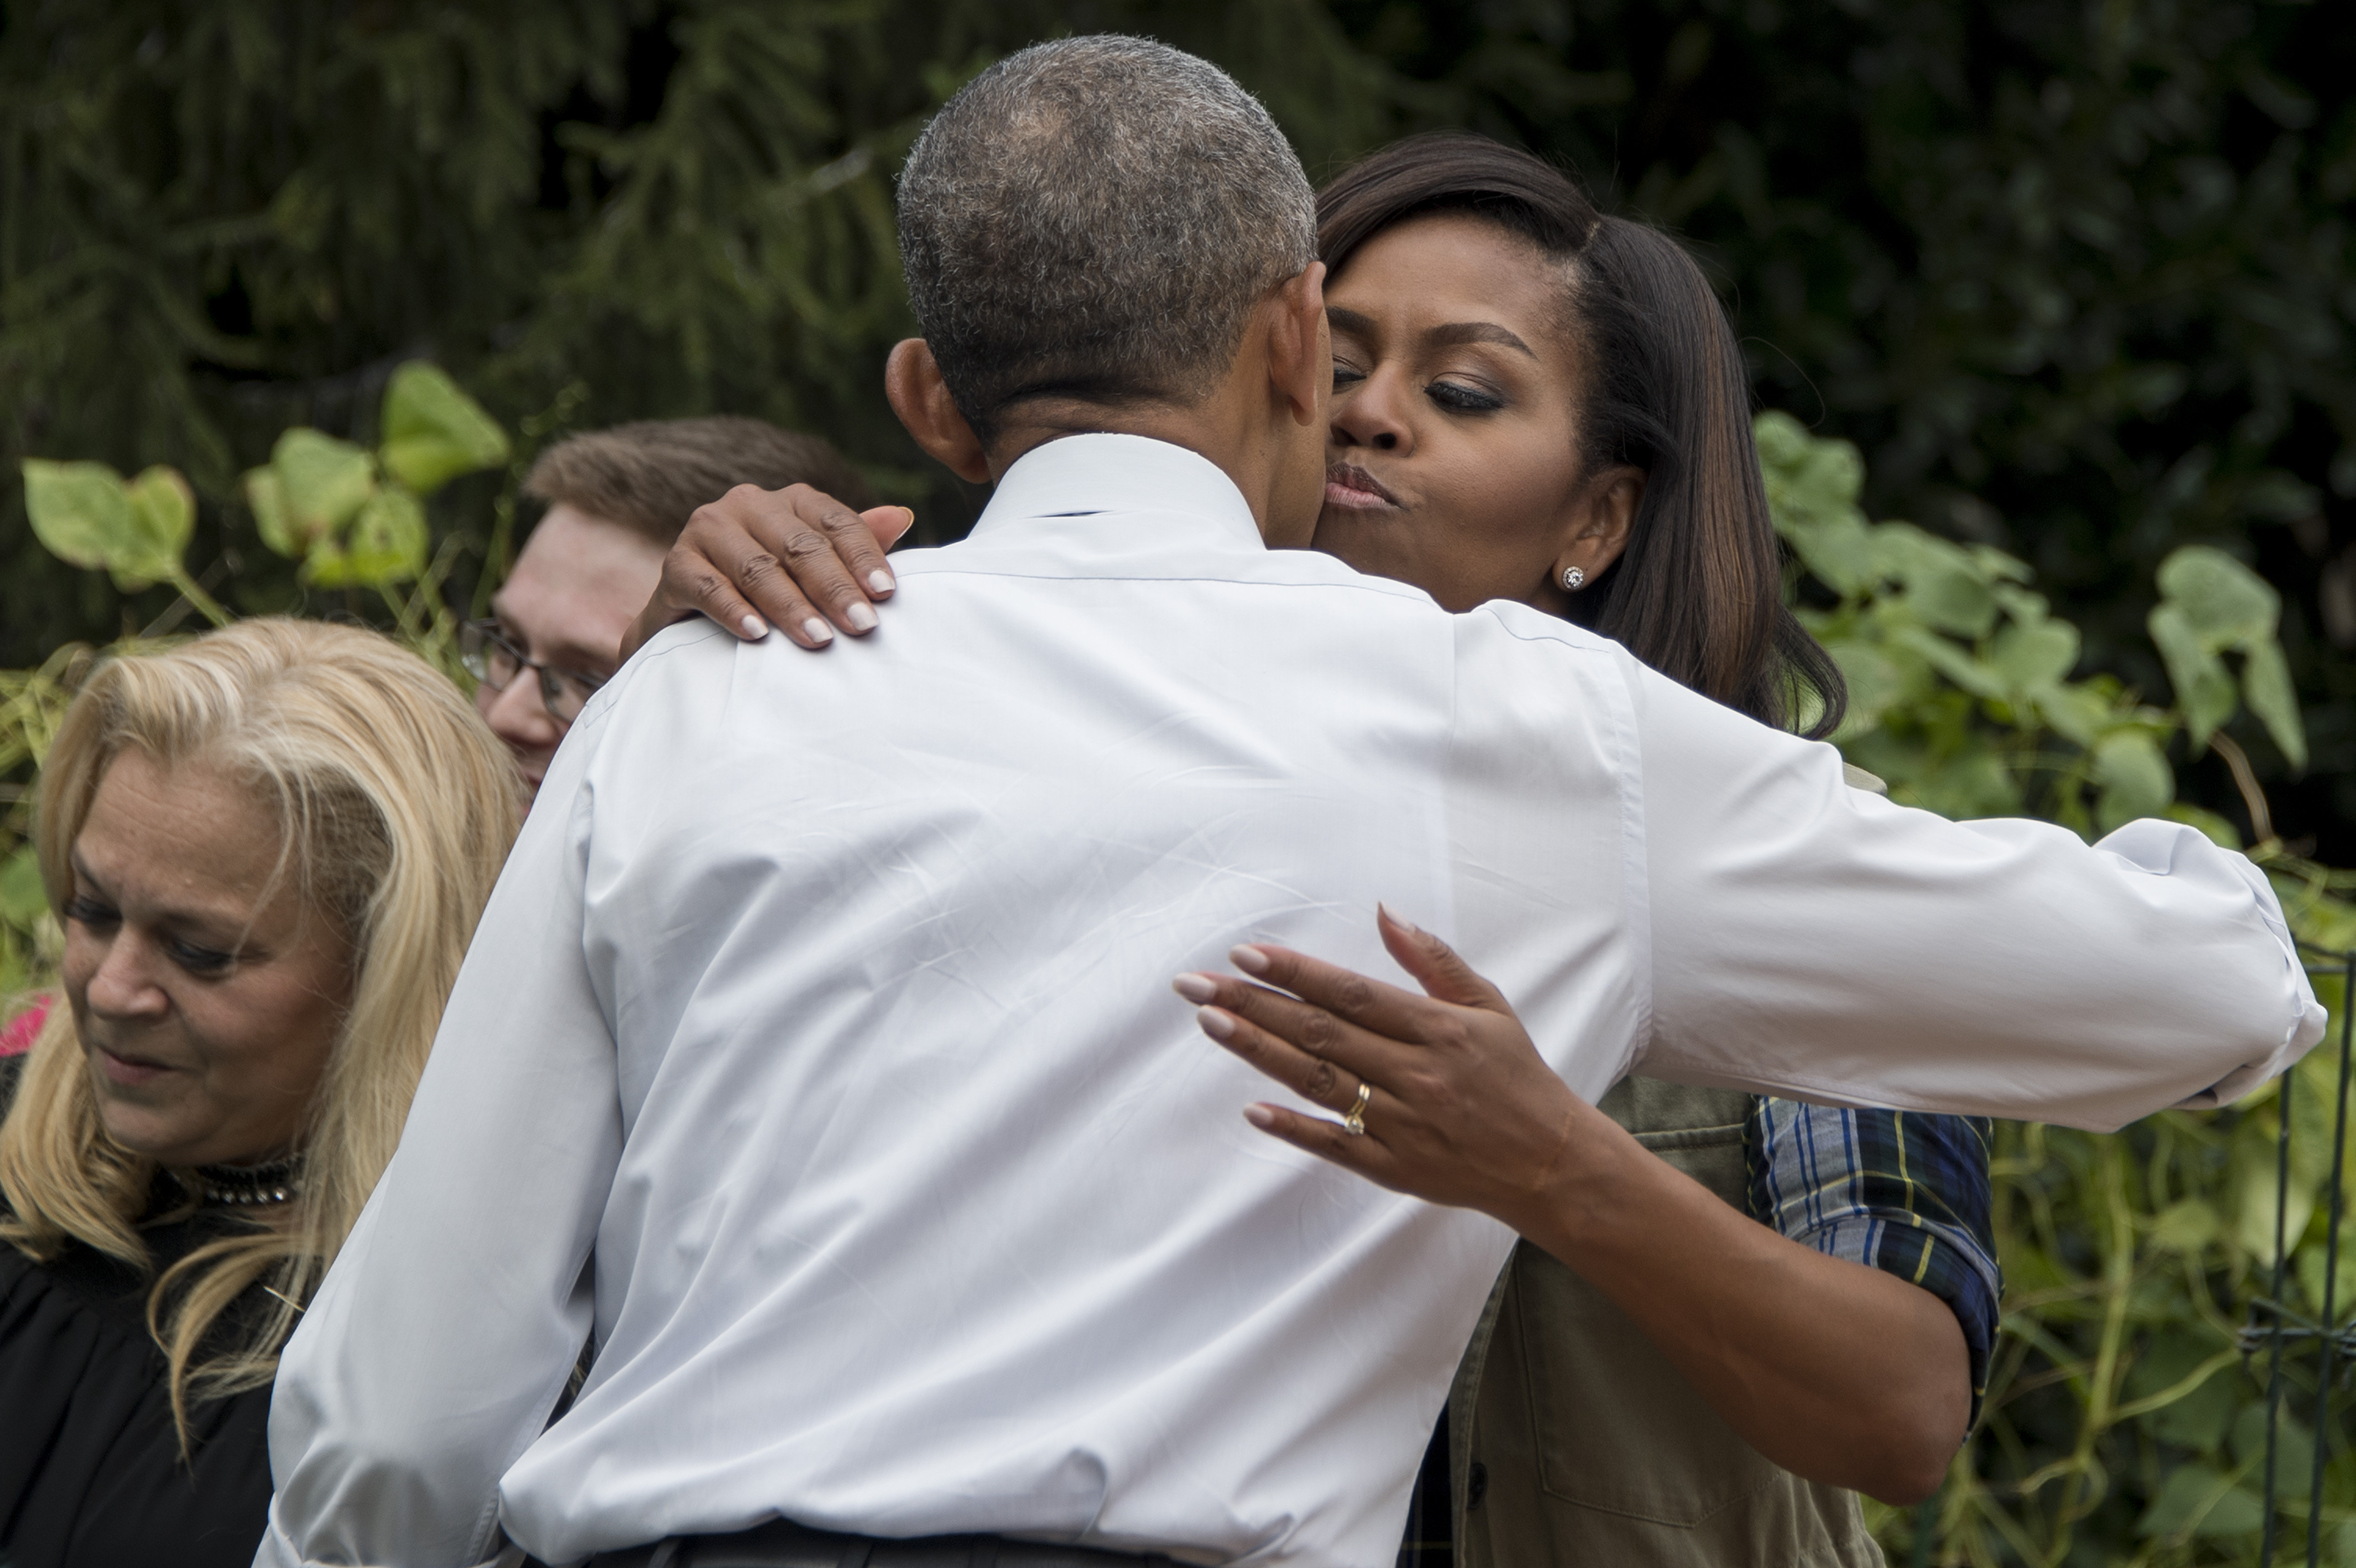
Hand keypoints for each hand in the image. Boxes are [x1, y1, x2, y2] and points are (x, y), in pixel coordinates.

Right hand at [620, 483, 915, 659]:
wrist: (692, 622)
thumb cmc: (770, 593)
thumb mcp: (815, 569)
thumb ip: (855, 544)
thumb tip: (903, 516)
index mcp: (790, 500)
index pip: (835, 521)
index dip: (863, 556)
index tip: (886, 594)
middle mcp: (747, 504)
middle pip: (799, 545)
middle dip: (834, 588)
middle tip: (862, 626)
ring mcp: (707, 530)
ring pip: (758, 567)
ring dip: (791, 606)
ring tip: (819, 639)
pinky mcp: (675, 564)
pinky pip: (709, 588)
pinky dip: (735, 611)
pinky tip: (758, 636)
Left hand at [1173, 906, 1589, 1235]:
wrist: (1551, 1164)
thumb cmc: (1517, 1076)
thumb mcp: (1489, 1005)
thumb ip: (1433, 959)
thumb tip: (1384, 912)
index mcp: (1439, 1030)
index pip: (1352, 994)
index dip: (1296, 972)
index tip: (1244, 953)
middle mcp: (1416, 1076)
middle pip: (1321, 1034)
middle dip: (1253, 1005)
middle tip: (1195, 985)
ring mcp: (1403, 1125)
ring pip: (1320, 1083)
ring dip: (1259, 1053)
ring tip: (1210, 1024)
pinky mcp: (1395, 1169)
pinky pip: (1336, 1146)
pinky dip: (1294, 1128)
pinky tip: (1252, 1110)